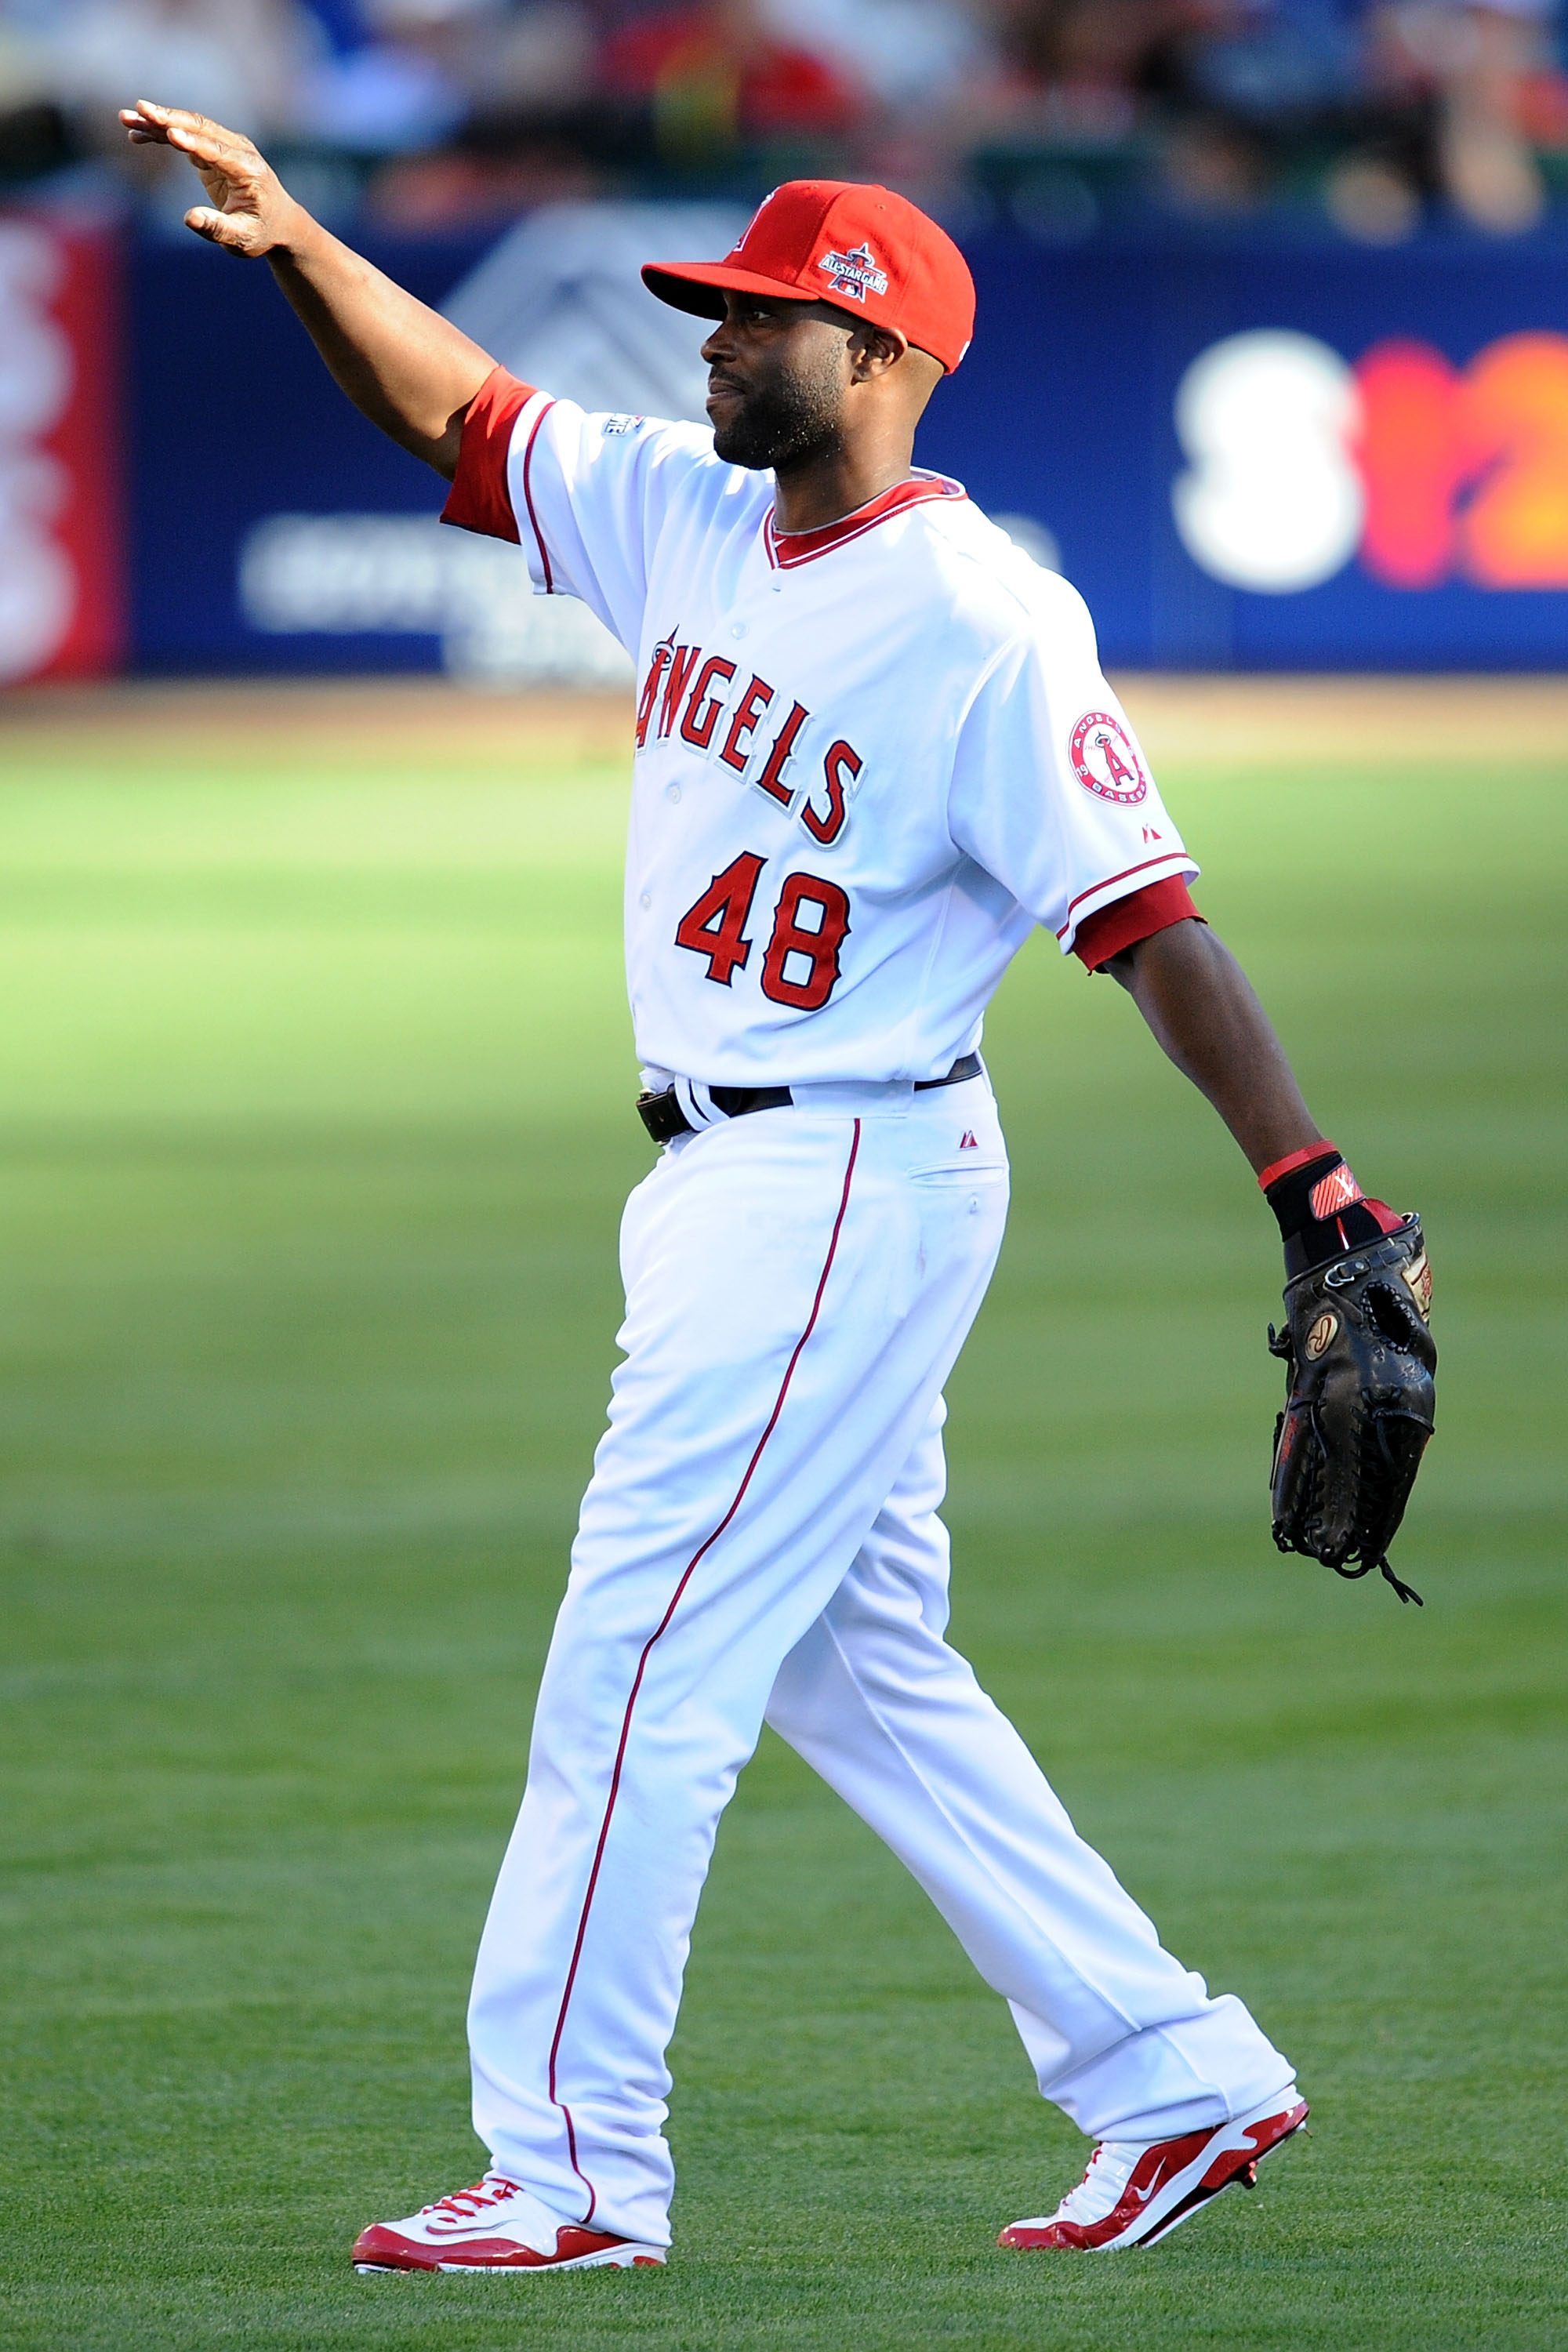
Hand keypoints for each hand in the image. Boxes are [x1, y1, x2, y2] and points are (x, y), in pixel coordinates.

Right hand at [118, 100, 300, 257]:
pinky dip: (161, 134)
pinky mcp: (213, 150)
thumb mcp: (242, 238)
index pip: (217, 151)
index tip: (170, 134)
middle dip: (168, 119)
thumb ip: (218, 228)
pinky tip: (137, 134)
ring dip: (158, 121)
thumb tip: (189, 218)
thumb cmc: (261, 233)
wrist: (278, 222)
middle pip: (200, 128)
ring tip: (126, 118)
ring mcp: (226, 146)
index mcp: (249, 170)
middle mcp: (238, 150)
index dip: (193, 143)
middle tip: (139, 109)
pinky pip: (184, 136)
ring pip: (189, 126)